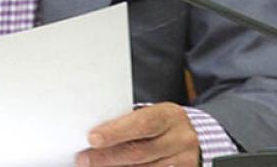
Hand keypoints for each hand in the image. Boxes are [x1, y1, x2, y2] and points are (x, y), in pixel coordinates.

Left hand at [76, 102, 199, 166]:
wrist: (193, 138)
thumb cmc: (160, 125)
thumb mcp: (150, 115)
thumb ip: (128, 123)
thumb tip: (93, 135)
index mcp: (169, 116)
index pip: (142, 123)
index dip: (116, 132)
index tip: (92, 138)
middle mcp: (180, 139)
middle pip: (140, 152)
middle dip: (107, 157)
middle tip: (83, 159)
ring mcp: (183, 161)